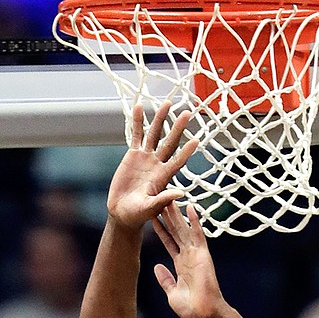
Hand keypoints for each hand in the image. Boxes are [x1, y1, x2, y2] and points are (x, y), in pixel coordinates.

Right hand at [107, 101, 198, 230]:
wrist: (122, 212)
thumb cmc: (137, 214)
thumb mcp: (150, 208)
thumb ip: (163, 200)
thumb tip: (181, 193)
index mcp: (163, 177)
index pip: (177, 161)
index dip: (186, 151)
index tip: (196, 140)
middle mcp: (157, 164)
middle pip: (169, 142)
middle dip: (177, 128)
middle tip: (187, 113)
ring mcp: (146, 158)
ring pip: (154, 134)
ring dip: (160, 119)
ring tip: (167, 103)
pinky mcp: (133, 155)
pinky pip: (136, 135)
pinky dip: (138, 121)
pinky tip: (139, 107)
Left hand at [152, 202, 224, 317]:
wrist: (204, 313)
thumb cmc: (191, 308)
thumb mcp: (172, 293)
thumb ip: (165, 279)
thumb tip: (157, 267)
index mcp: (181, 264)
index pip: (169, 242)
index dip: (161, 230)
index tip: (153, 217)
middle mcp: (188, 256)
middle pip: (176, 231)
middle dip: (169, 216)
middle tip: (161, 199)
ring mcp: (196, 254)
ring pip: (185, 229)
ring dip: (178, 214)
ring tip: (170, 198)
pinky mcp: (203, 254)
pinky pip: (198, 234)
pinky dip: (195, 221)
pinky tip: (190, 207)